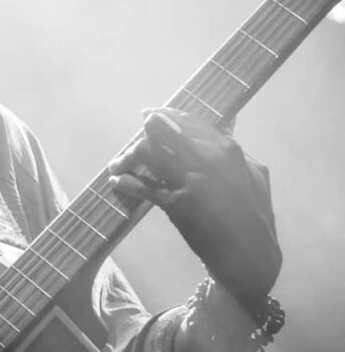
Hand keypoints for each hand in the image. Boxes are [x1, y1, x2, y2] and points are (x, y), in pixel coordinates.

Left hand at [108, 107, 281, 312]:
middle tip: (132, 142)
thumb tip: (226, 125)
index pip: (185, 120)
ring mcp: (190, 179)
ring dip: (127, 157)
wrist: (251, 256)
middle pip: (160, 129)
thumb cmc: (255, 216)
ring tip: (118, 165)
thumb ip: (235, 150)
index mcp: (226, 148)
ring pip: (146, 151)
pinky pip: (142, 186)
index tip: (148, 115)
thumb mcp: (254, 175)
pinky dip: (125, 182)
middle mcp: (206, 158)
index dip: (163, 115)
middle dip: (142, 133)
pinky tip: (116, 183)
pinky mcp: (176, 203)